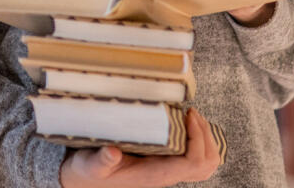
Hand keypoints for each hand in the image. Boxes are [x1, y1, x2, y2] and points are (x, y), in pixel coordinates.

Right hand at [58, 108, 220, 186]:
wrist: (86, 179)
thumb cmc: (89, 170)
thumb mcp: (91, 164)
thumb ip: (102, 160)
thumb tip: (113, 152)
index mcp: (155, 175)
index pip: (193, 163)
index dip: (198, 139)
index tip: (188, 115)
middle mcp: (167, 174)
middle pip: (206, 165)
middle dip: (207, 137)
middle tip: (192, 113)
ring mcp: (169, 170)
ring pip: (205, 163)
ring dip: (206, 139)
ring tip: (192, 116)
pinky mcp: (166, 163)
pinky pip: (196, 158)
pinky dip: (199, 141)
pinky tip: (186, 124)